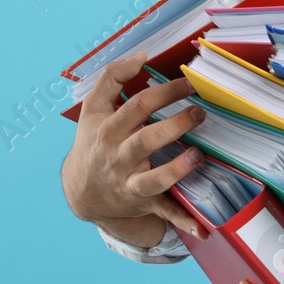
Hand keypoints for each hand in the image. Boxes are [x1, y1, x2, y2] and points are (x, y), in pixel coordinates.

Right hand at [60, 50, 208, 243]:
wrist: (81, 190)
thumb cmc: (94, 141)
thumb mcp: (94, 108)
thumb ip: (113, 76)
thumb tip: (142, 55)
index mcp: (109, 130)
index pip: (137, 106)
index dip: (164, 92)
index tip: (189, 82)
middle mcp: (118, 157)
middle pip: (145, 140)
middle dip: (174, 126)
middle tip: (200, 113)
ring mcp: (130, 182)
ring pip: (154, 179)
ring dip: (177, 170)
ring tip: (198, 156)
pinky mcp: (142, 202)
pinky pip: (163, 213)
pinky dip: (182, 222)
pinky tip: (202, 228)